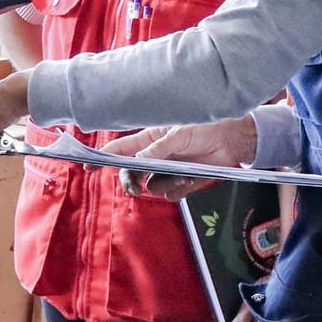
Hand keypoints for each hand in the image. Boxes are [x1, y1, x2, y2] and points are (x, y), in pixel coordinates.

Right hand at [102, 116, 258, 199]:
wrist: (234, 139)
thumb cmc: (206, 127)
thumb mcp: (180, 134)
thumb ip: (159, 149)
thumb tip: (138, 161)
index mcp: (149, 140)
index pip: (120, 149)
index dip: (102, 157)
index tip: (88, 166)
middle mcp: (155, 156)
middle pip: (132, 173)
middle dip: (131, 182)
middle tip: (135, 190)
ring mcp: (168, 170)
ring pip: (153, 186)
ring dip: (164, 183)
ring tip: (184, 174)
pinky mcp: (183, 183)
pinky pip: (172, 193)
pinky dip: (180, 189)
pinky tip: (192, 178)